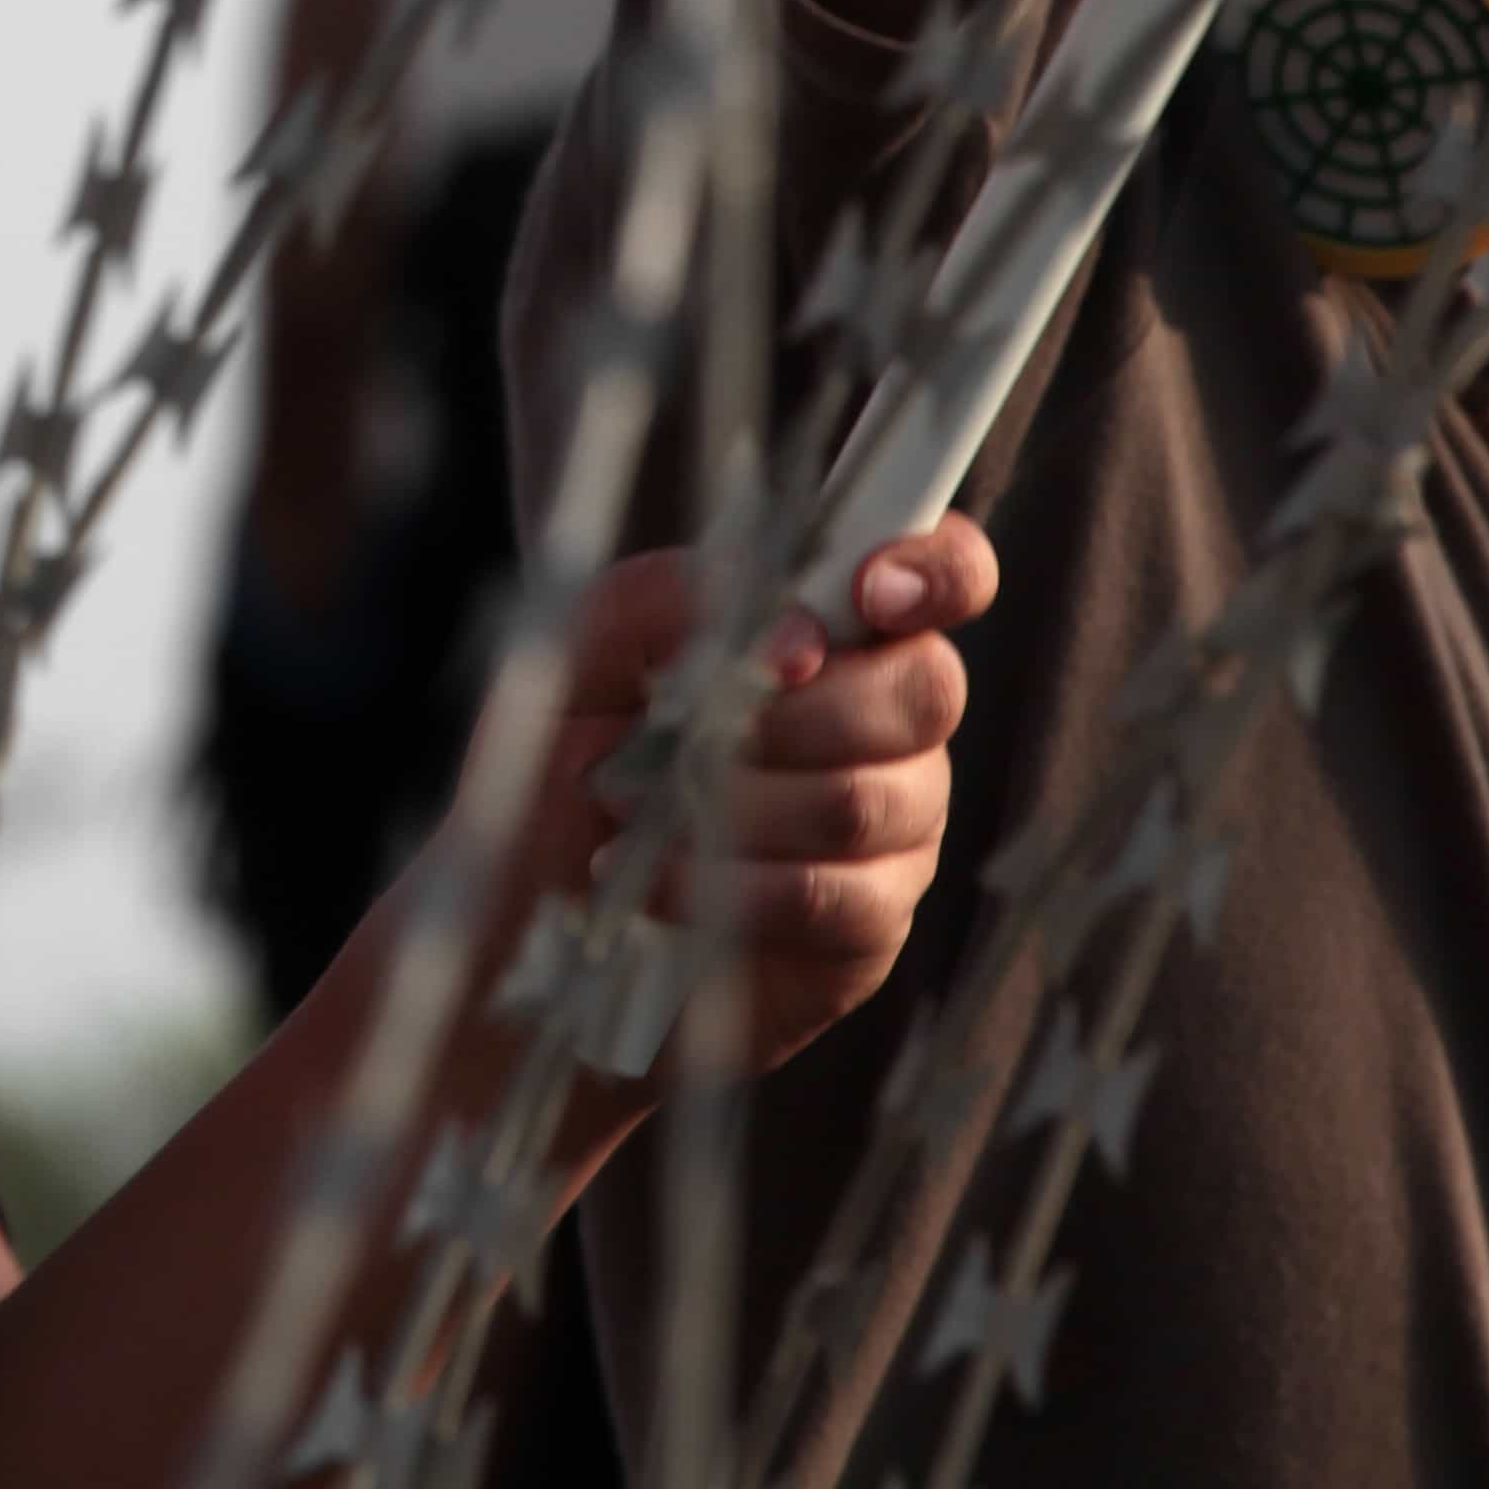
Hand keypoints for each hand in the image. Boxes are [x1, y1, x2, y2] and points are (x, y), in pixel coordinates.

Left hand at [526, 525, 995, 1084]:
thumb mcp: (589, 646)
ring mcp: (897, 821)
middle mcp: (892, 719)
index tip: (871, 591)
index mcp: (841, 628)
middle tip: (688, 727)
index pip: (951, 574)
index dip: (938, 571)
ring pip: (871, 800)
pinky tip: (656, 877)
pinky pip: (834, 894)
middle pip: (925, 692)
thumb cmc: (571, 742)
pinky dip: (730, 883)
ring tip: (633, 805)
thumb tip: (792, 628)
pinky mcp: (870, 918)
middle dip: (799, 708)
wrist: (537, 881)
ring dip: (738, 801)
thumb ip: (675, 597)